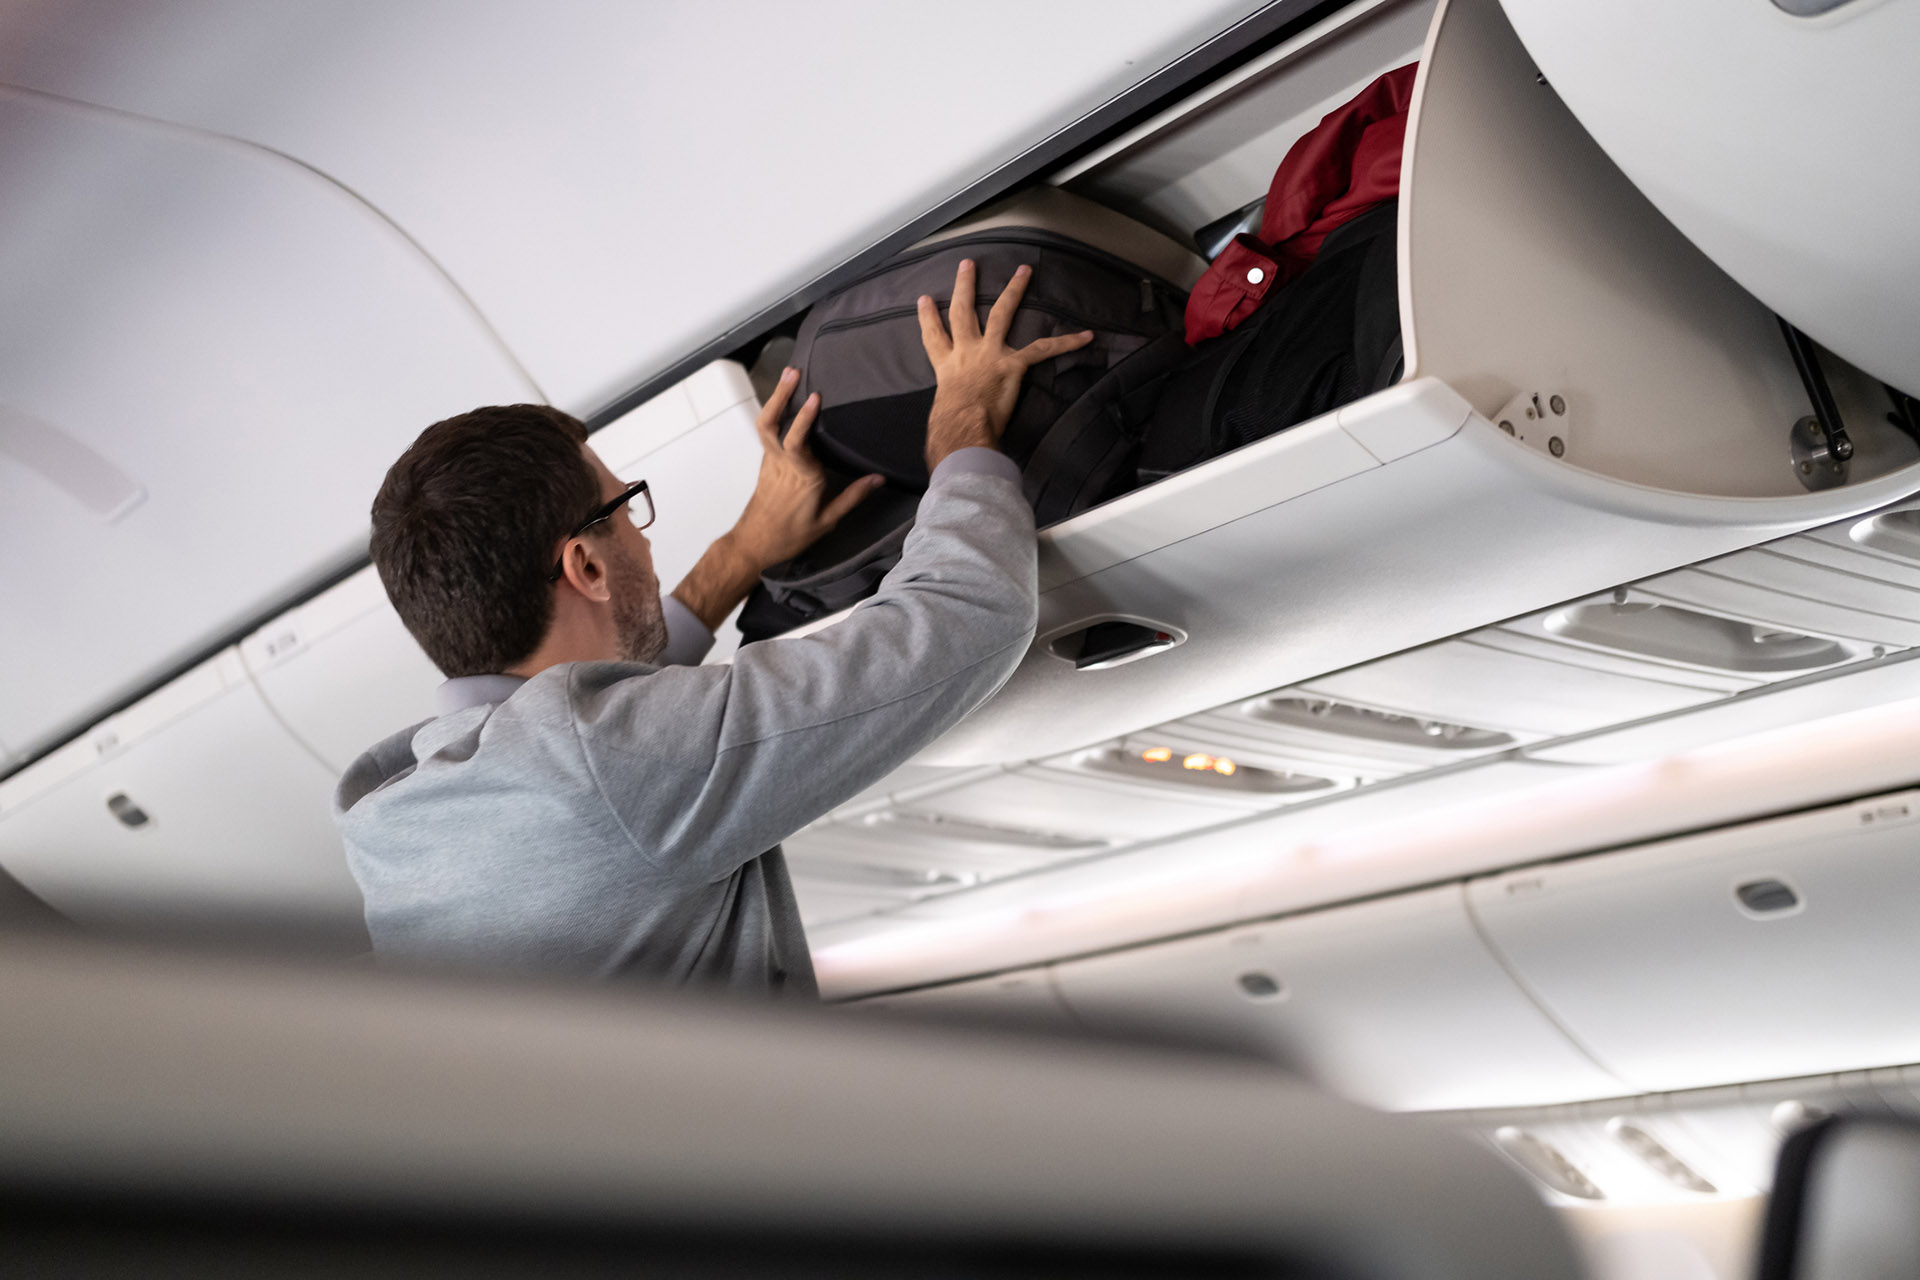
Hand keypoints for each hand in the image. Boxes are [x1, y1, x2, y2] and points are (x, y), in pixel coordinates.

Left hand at [671, 369, 881, 631]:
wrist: (754, 544)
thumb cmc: (791, 536)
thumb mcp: (827, 521)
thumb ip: (852, 497)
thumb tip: (878, 478)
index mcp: (801, 477)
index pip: (798, 441)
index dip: (804, 418)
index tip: (815, 397)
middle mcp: (782, 464)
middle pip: (771, 424)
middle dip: (781, 396)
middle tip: (793, 372)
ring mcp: (770, 461)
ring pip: (765, 424)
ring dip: (775, 399)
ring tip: (789, 376)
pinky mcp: (766, 462)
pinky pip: (768, 432)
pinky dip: (774, 413)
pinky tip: (785, 401)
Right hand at [915, 259, 1094, 468]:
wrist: (962, 427)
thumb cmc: (947, 427)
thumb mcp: (941, 412)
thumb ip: (948, 408)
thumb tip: (948, 430)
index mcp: (947, 366)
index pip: (933, 337)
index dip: (928, 317)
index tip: (925, 299)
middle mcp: (966, 352)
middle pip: (962, 312)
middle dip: (965, 286)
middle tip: (968, 265)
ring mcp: (989, 354)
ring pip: (1002, 314)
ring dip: (1014, 290)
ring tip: (1024, 271)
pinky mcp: (1012, 364)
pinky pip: (1042, 350)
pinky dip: (1067, 343)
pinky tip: (1086, 336)